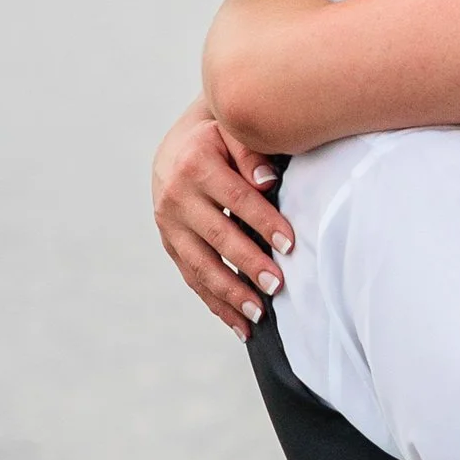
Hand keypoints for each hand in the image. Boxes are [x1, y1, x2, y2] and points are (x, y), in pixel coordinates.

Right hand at [151, 98, 293, 333]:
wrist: (178, 147)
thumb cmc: (220, 140)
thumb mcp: (234, 132)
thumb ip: (252, 152)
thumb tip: (267, 182)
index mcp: (195, 165)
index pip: (237, 199)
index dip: (264, 222)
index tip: (291, 244)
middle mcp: (175, 197)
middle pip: (217, 237)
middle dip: (248, 264)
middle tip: (277, 286)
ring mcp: (169, 225)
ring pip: (201, 266)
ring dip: (230, 293)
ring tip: (259, 314)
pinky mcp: (170, 246)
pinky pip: (193, 280)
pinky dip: (217, 305)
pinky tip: (241, 327)